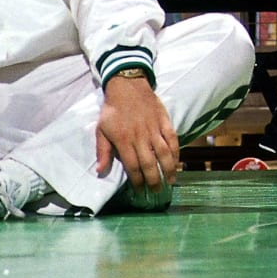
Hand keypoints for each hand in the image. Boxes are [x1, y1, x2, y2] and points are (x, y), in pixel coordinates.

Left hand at [95, 73, 178, 191]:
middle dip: (154, 180)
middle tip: (156, 191)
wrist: (127, 86)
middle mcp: (140, 137)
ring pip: (164, 152)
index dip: (137, 181)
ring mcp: (154, 128)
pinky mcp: (164, 121)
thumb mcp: (101, 130)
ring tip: (171, 181)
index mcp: (124, 140)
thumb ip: (102, 152)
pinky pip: (173, 138)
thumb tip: (100, 172)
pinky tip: (177, 161)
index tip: (140, 191)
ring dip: (168, 168)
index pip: (133, 166)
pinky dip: (176, 151)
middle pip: (149, 163)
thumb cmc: (113, 110)